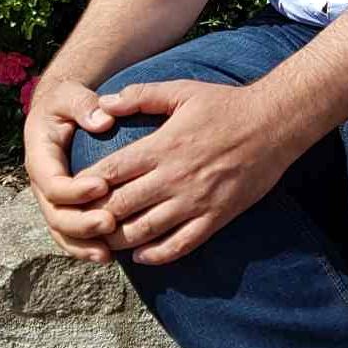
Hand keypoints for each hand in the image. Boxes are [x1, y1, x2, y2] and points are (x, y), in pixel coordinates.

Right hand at [22, 74, 121, 262]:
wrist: (59, 110)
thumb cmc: (67, 100)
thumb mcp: (71, 95)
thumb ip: (84, 104)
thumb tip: (104, 120)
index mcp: (40, 158)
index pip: (53, 182)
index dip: (75, 189)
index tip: (103, 185)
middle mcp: (42, 184)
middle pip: (55, 215)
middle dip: (81, 224)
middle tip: (110, 223)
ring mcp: (51, 199)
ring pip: (61, 232)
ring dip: (83, 245)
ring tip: (109, 255)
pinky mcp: (65, 207)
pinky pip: (70, 235)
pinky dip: (85, 248)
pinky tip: (109, 257)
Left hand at [81, 80, 301, 265]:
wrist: (273, 124)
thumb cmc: (225, 105)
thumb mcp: (182, 91)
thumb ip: (141, 96)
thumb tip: (104, 103)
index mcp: (162, 146)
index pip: (110, 172)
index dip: (86, 186)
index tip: (73, 190)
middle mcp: (174, 178)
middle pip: (120, 207)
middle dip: (96, 217)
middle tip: (81, 221)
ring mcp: (194, 202)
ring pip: (144, 232)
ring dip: (119, 240)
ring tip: (104, 241)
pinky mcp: (214, 218)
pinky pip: (179, 246)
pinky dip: (156, 255)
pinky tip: (142, 256)